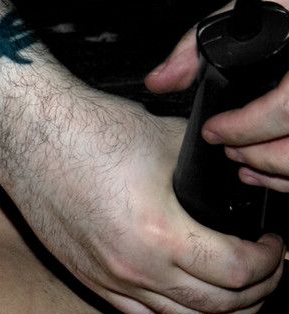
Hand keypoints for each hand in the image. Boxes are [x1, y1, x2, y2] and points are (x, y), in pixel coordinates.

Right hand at [0, 91, 282, 313]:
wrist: (29, 139)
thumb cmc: (90, 133)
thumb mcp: (170, 142)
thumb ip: (210, 174)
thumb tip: (242, 185)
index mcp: (161, 234)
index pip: (236, 272)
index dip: (268, 262)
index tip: (274, 244)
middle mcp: (135, 268)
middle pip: (216, 305)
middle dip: (257, 291)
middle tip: (270, 271)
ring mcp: (111, 280)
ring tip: (246, 296)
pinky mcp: (91, 282)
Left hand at [147, 1, 288, 191]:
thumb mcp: (255, 8)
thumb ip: (202, 43)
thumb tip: (162, 80)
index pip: (285, 110)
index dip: (243, 129)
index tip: (214, 131)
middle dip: (256, 154)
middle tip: (228, 149)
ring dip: (275, 172)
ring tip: (245, 164)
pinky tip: (271, 171)